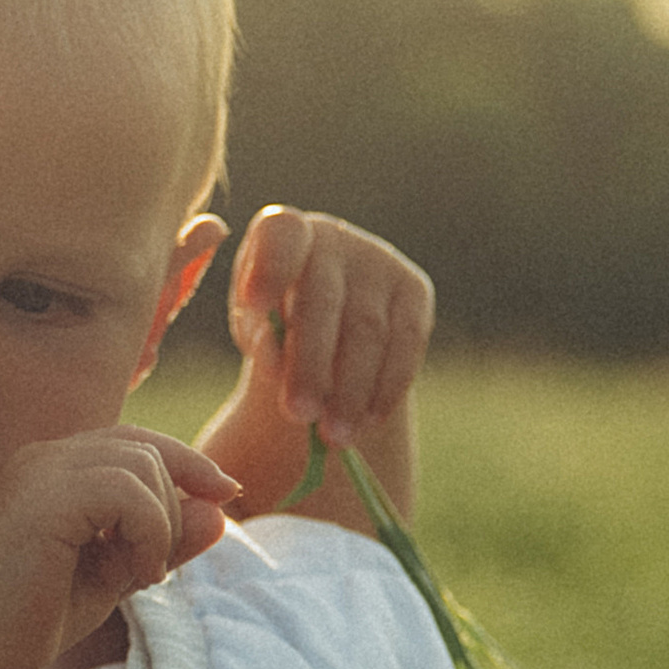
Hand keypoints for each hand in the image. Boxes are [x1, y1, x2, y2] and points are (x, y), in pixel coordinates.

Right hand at [0, 427, 233, 668]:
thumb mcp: (116, 572)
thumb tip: (222, 509)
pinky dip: (150, 531)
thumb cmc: (34, 617)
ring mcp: (37, 474)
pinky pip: (126, 492)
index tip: (226, 495)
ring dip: (162, 523)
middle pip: (145, 449)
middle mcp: (42, 457)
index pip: (136, 440)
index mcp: (53, 466)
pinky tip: (136, 575)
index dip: (188, 461)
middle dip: (174, 506)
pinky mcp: (40, 501)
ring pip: (141, 464)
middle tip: (154, 569)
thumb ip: (165, 538)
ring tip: (142, 574)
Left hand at [225, 207, 433, 451]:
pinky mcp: (414, 289)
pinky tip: (367, 422)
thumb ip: (259, 339)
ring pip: (368, 331)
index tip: (253, 305)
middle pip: (323, 301)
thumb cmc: (278, 321)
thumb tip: (273, 358)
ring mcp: (380, 259)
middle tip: (297, 415)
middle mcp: (334, 237)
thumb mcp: (257, 328)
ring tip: (332, 437)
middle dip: (310, 364)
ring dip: (350, 390)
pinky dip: (386, 388)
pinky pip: (407, 343)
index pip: (280, 236)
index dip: (269, 267)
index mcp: (284, 232)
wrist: (330, 321)